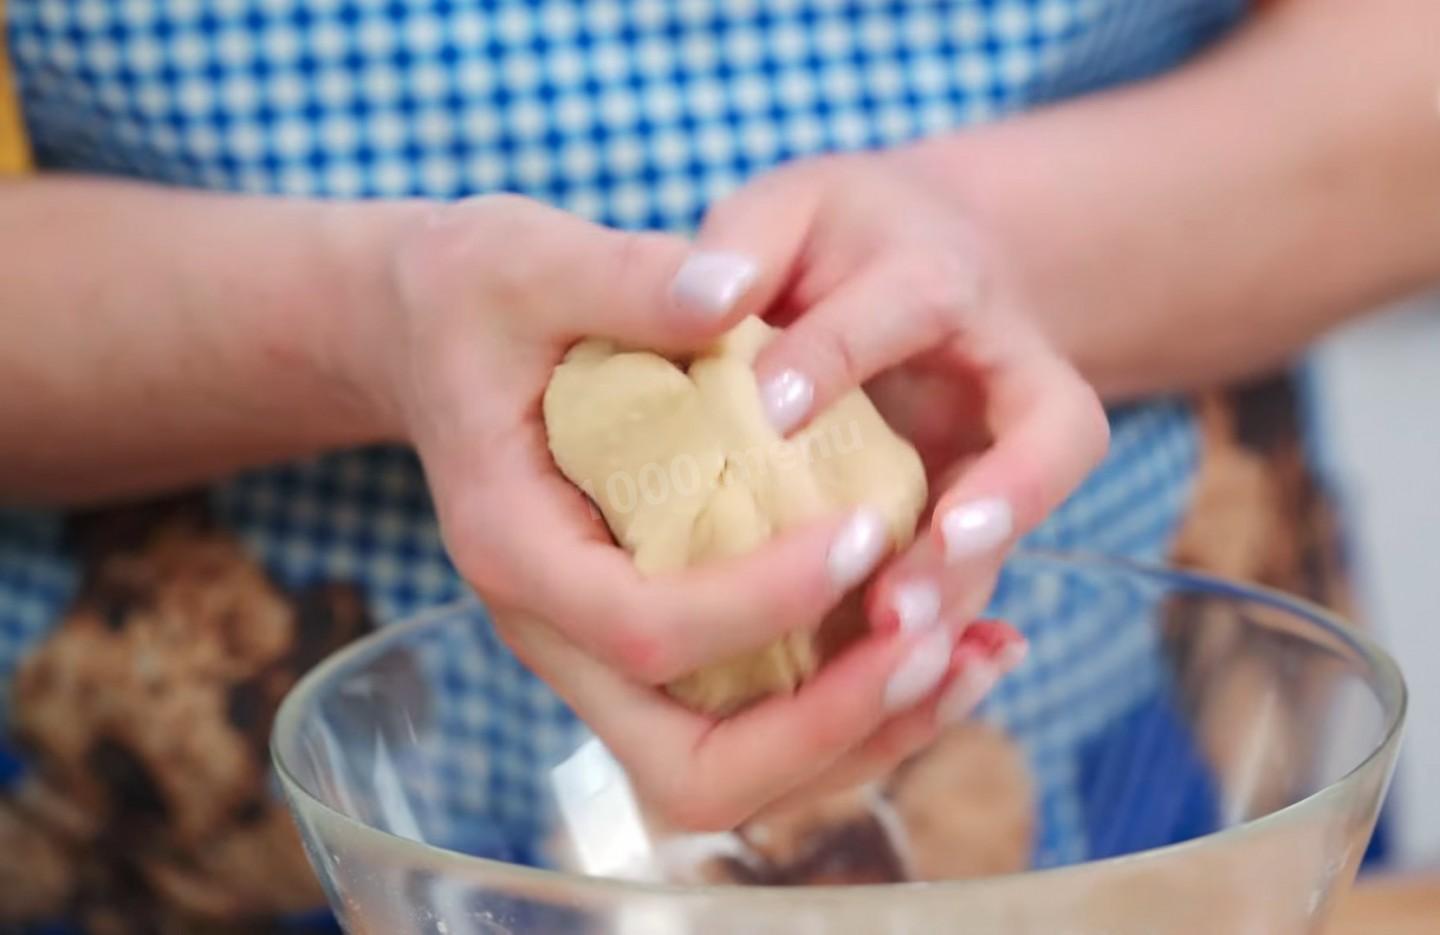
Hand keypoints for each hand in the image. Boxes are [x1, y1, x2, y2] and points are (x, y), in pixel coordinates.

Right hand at [354, 194, 980, 828]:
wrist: (434, 335)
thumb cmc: (478, 296)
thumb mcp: (532, 258)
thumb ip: (630, 278)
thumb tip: (735, 292)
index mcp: (516, 548)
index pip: (646, 630)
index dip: (766, 601)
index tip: (864, 531)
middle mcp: (551, 631)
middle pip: (691, 768)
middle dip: (825, 723)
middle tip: (927, 642)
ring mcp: (598, 652)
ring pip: (733, 774)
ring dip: (857, 734)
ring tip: (967, 656)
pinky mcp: (646, 641)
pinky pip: (751, 720)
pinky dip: (847, 705)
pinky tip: (937, 644)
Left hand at [691, 149, 1108, 788]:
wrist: (923, 261)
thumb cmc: (836, 237)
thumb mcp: (791, 206)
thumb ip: (747, 242)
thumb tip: (701, 299)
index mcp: (944, 275)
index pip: (908, 309)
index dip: (838, 361)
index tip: (767, 413)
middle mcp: (1007, 367)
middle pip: (1042, 437)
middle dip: (989, 511)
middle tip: (901, 591)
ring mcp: (1009, 447)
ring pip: (1019, 524)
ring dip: (965, 589)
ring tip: (895, 650)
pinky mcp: (985, 503)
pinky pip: (976, 566)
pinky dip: (942, 622)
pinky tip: (884, 678)